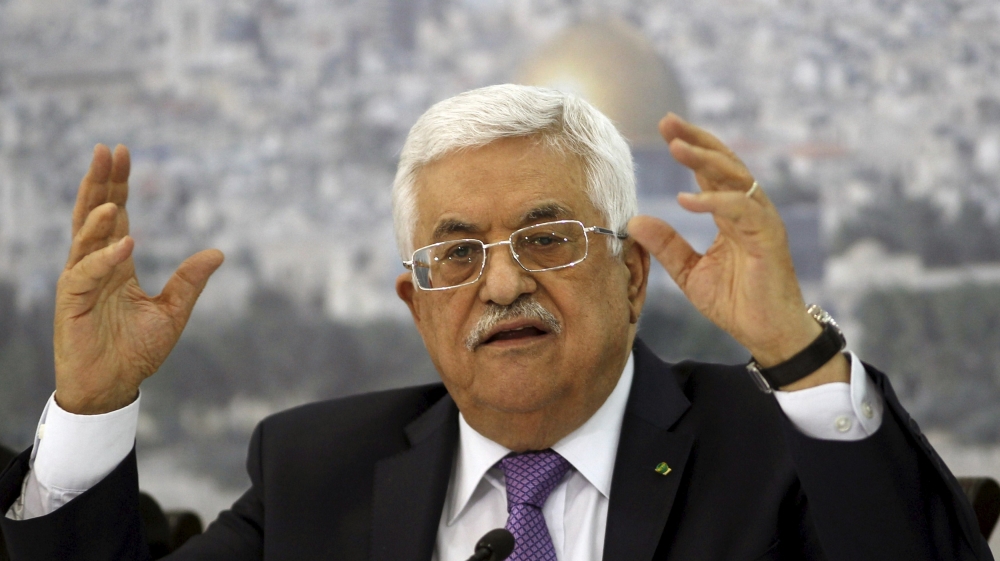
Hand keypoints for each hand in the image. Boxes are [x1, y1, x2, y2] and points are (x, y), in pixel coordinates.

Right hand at [53, 144, 223, 413]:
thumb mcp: (173, 312)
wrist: (113, 386)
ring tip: (114, 196)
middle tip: (107, 150)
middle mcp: (95, 266)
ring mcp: (80, 283)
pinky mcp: (73, 303)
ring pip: (84, 239)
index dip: (119, 184)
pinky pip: (86, 274)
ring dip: (98, 216)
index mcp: (116, 264)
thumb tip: (218, 253)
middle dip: (101, 183)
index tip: (122, 152)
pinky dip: (105, 258)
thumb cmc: (136, 352)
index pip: (116, 214)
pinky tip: (125, 242)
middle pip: (94, 215)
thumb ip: (190, 282)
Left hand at [628, 114, 846, 388]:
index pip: (710, 170)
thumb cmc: (736, 302)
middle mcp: (749, 210)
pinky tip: (686, 199)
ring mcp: (761, 221)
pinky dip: (714, 201)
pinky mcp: (768, 238)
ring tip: (676, 147)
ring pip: (735, 178)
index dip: (690, 146)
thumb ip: (666, 244)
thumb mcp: (689, 271)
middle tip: (667, 122)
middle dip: (696, 139)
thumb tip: (634, 219)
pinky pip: (740, 210)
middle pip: (725, 162)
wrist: (768, 334)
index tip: (664, 128)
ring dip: (705, 160)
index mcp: (731, 214)